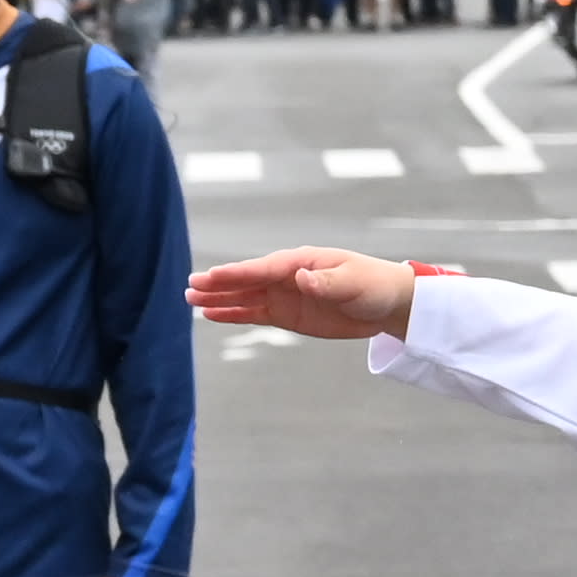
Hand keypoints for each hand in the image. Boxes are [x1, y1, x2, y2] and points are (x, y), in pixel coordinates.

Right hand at [187, 246, 420, 340]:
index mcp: (301, 262)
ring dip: (219, 299)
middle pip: (247, 280)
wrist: (387, 302)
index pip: (262, 268)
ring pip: (245, 297)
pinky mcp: (287, 314)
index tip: (210, 277)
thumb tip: (301, 277)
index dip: (236, 274)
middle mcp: (287, 276)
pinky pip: (254, 314)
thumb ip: (326, 281)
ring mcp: (285, 295)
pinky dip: (233, 314)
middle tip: (189, 287)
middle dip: (219, 284)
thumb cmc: (372, 285)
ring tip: (190, 299)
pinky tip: (211, 315)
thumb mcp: (353, 282)